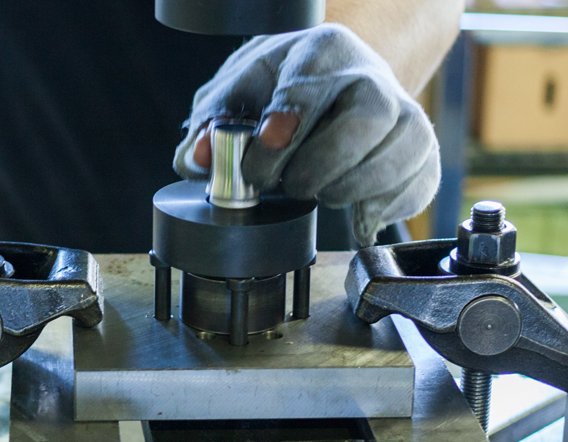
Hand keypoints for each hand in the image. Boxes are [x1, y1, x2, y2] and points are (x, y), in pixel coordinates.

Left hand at [174, 24, 439, 245]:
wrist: (331, 89)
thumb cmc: (279, 92)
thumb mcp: (235, 96)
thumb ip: (210, 127)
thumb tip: (199, 160)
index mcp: (322, 52)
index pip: (314, 84)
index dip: (290, 120)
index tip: (267, 145)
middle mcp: (372, 78)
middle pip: (365, 121)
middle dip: (318, 165)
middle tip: (289, 184)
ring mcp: (406, 115)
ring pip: (395, 158)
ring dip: (346, 189)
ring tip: (317, 188)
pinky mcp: (422, 154)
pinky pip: (416, 187)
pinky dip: (380, 208)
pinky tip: (353, 207)